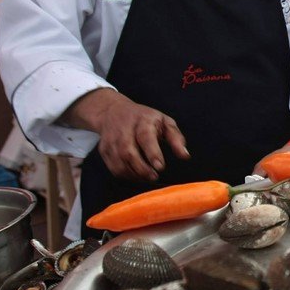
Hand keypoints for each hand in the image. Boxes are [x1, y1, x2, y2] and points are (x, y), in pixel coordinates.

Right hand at [63, 88, 188, 182]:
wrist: (112, 112)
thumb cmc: (144, 118)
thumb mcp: (164, 121)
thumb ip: (176, 138)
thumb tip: (185, 156)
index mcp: (142, 121)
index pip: (145, 138)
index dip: (152, 153)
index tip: (160, 167)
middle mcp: (123, 130)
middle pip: (128, 153)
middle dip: (142, 169)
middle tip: (154, 176)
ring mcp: (111, 141)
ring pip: (120, 163)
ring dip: (135, 175)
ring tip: (147, 177)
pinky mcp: (104, 151)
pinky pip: (114, 168)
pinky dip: (126, 175)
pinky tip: (136, 175)